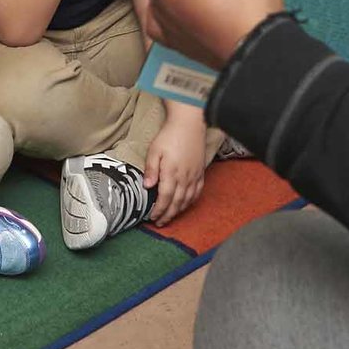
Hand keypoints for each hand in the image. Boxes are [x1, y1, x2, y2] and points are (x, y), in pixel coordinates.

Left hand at [144, 109, 209, 224]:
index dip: (159, 210)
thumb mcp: (154, 150)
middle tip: (160, 223)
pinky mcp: (200, 172)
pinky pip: (197, 192)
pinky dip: (190, 201)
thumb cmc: (169, 136)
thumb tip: (147, 186)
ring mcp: (194, 176)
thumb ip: (151, 169)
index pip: (165, 198)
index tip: (152, 217)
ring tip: (170, 217)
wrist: (189, 124)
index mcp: (172, 173)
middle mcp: (185, 177)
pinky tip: (185, 205)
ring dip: (179, 211)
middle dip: (168, 215)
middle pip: (177, 202)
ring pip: (187, 199)